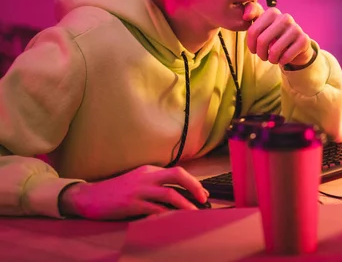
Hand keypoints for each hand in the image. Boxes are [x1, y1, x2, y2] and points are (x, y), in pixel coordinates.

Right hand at [59, 165, 208, 219]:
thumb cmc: (117, 192)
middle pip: (177, 176)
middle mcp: (147, 176)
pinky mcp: (132, 204)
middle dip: (194, 186)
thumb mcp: (138, 181)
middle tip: (203, 199)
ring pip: (169, 194)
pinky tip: (174, 219)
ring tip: (194, 213)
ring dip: (185, 204)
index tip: (202, 194)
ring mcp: (139, 190)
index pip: (178, 172)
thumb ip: (156, 185)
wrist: (90, 197)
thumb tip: (179, 194)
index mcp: (150, 170)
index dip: (193, 183)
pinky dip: (167, 214)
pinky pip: (155, 209)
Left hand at [244, 5, 312, 66]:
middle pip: (262, 41)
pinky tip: (282, 59)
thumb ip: (252, 14)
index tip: (254, 50)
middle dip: (260, 54)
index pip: (253, 31)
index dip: (251, 45)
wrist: (296, 46)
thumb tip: (245, 16)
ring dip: (271, 59)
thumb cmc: (275, 37)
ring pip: (274, 50)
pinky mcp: (304, 40)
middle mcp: (285, 17)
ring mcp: (296, 28)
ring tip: (273, 59)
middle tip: (263, 57)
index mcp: (272, 12)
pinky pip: (286, 56)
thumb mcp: (262, 25)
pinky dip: (281, 61)